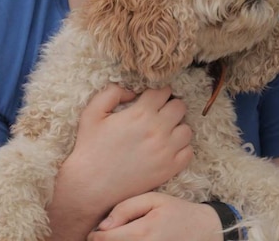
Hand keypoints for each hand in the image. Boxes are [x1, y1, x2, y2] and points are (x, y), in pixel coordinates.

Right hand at [57, 85, 193, 215]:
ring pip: (187, 129)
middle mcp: (157, 130)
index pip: (164, 91)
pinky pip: (188, 152)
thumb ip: (111, 93)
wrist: (91, 186)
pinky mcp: (169, 169)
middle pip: (180, 106)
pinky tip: (168, 148)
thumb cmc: (90, 148)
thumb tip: (132, 91)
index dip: (159, 91)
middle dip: (170, 106)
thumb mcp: (92, 113)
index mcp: (140, 114)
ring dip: (177, 127)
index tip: (153, 97)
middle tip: (159, 113)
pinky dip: (181, 148)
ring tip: (165, 131)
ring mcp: (166, 151)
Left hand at [86, 192, 222, 240]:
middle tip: (105, 236)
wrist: (203, 231)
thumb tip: (103, 226)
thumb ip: (125, 208)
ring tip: (117, 238)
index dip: (95, 236)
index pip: (104, 240)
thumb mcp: (153, 200)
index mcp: (142, 232)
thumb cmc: (177, 212)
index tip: (96, 231)